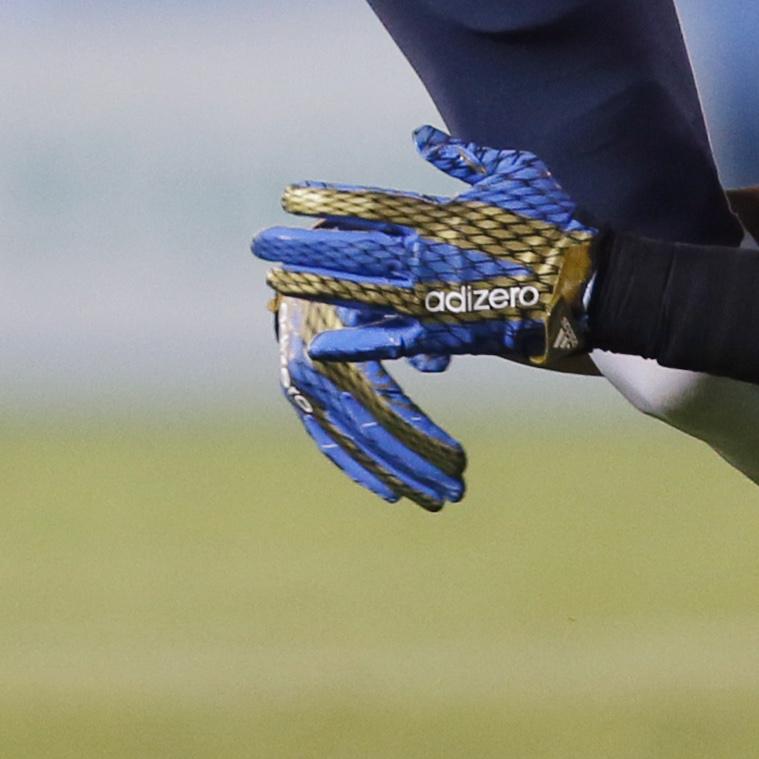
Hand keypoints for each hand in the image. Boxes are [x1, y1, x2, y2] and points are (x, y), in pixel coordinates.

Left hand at [252, 130, 602, 506]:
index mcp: (449, 212)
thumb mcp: (516, 172)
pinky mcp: (462, 333)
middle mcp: (440, 252)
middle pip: (357, 248)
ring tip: (277, 284)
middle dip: (306, 245)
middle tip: (261, 243)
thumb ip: (463, 158)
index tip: (291, 195)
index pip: (375, 203)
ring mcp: (448, 295)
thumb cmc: (563, 221)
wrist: (604, 283)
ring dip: (320, 289)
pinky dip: (363, 343)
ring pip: (369, 293)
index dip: (330, 199)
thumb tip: (421, 136)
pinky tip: (323, 344)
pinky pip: (403, 341)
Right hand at [272, 286, 469, 510]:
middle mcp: (312, 379)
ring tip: (434, 498)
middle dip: (417, 468)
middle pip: (371, 438)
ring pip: (353, 447)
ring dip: (395, 477)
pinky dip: (360, 470)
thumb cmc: (353, 270)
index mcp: (333, 353)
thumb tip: (437, 368)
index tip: (461, 462)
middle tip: (457, 492)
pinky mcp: (300, 398)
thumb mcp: (382, 290)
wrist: (298, 259)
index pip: (386, 412)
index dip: (424, 440)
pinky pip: (331, 443)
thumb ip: (411, 325)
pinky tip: (389, 492)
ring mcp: (302, 393)